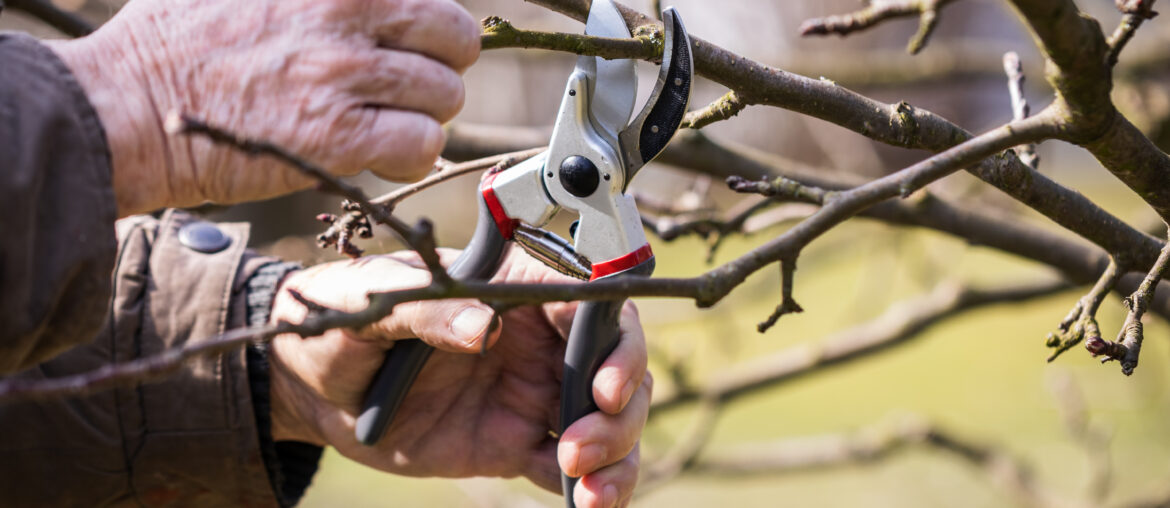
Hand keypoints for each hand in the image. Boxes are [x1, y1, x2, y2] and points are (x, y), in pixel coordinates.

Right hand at [45, 0, 479, 215]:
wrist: (129, 106)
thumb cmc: (179, 40)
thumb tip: (365, 1)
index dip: (425, 24)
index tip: (406, 44)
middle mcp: (345, 12)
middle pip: (454, 38)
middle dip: (439, 64)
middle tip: (405, 85)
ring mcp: (343, 75)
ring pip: (444, 96)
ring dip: (422, 115)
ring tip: (383, 122)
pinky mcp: (337, 137)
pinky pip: (421, 145)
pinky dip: (411, 155)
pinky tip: (380, 154)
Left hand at [268, 248, 650, 507]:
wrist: (311, 386)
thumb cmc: (344, 321)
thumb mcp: (373, 303)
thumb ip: (426, 309)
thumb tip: (481, 325)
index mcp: (516, 289)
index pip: (593, 305)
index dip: (617, 344)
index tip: (604, 386)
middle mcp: (538, 339)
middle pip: (617, 368)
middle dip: (620, 412)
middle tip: (580, 445)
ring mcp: (531, 392)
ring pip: (607, 422)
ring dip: (617, 454)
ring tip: (589, 487)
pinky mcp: (514, 443)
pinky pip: (568, 467)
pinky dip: (592, 490)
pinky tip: (588, 506)